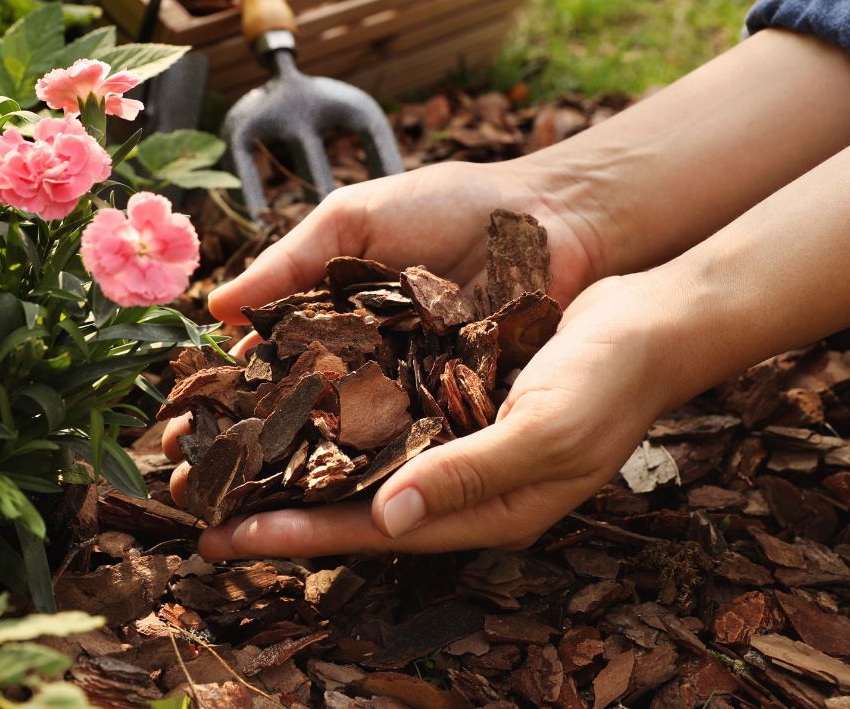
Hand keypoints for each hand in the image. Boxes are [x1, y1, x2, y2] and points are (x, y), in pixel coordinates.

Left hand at [184, 121, 849, 557]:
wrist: (653, 312)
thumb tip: (386, 521)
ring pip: (352, 452)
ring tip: (223, 448)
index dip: (296, 537)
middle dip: (275, 502)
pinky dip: (327, 398)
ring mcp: (453, 435)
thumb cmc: (610, 380)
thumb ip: (467, 477)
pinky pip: (375, 403)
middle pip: (347, 503)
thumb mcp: (543, 432)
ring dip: (291, 449)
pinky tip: (281, 384)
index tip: (226, 537)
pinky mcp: (451, 389)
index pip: (369, 535)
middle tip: (196, 500)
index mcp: (482, 511)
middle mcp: (459, 481)